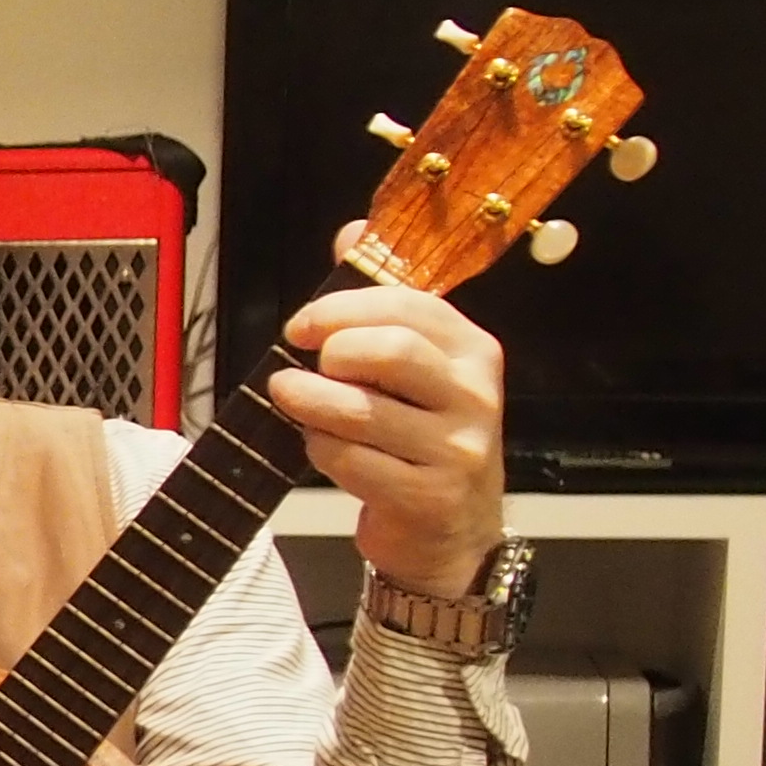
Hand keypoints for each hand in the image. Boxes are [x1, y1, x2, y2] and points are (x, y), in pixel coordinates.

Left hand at [277, 259, 507, 601]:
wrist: (452, 531)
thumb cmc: (422, 437)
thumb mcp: (415, 367)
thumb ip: (382, 303)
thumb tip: (352, 234)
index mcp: (472, 350)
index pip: (408, 306)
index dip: (342, 307)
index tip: (301, 325)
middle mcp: (474, 394)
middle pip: (391, 351)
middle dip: (330, 351)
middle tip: (299, 364)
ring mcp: (457, 448)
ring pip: (364, 411)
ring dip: (311, 403)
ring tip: (291, 400)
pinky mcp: (429, 495)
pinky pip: (353, 461)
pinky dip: (321, 450)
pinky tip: (319, 446)